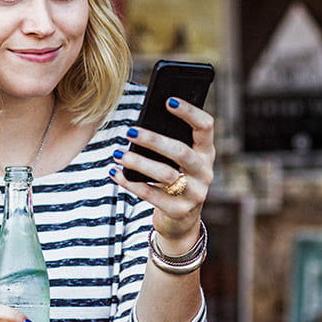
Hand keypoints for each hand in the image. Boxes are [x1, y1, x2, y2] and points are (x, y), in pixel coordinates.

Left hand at [110, 97, 214, 246]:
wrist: (181, 221)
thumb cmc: (175, 179)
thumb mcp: (178, 161)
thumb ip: (168, 143)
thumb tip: (139, 125)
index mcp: (206, 153)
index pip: (205, 127)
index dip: (190, 112)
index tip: (168, 100)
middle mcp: (204, 172)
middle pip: (181, 151)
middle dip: (154, 140)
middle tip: (129, 131)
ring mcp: (194, 193)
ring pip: (165, 174)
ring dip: (138, 162)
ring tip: (118, 154)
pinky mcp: (179, 211)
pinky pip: (151, 194)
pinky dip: (130, 182)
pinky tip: (115, 173)